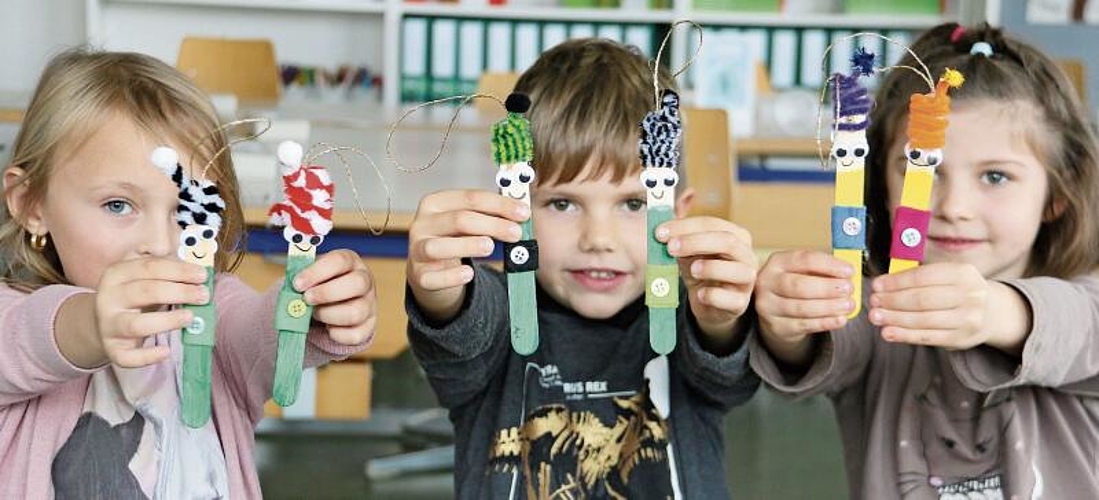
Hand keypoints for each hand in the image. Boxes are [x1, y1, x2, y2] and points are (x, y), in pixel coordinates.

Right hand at [95, 257, 209, 367]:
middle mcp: (109, 298)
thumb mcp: (140, 270)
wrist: (104, 321)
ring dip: (167, 321)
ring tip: (190, 317)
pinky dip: (147, 356)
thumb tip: (173, 250)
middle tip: (204, 295)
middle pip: (146, 292)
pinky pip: (128, 357)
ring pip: (136, 324)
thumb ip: (157, 258)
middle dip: (179, 292)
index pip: (149, 267)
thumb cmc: (134, 293)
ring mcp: (109, 325)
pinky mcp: (113, 349)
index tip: (202, 275)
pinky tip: (166, 352)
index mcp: (117, 273)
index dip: (179, 270)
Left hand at [293, 249, 376, 345]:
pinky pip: (354, 335)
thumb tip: (293, 293)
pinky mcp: (368, 326)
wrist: (329, 304)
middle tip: (306, 299)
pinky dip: (336, 334)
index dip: (317, 272)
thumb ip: (303, 280)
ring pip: (356, 312)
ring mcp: (369, 304)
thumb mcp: (311, 275)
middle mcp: (365, 281)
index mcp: (350, 262)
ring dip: (328, 315)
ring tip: (314, 314)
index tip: (297, 284)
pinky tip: (326, 327)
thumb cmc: (317, 285)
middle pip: (357, 283)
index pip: (340, 261)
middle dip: (326, 293)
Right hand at [407, 189, 529, 321]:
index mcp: (435, 203)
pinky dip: (451, 275)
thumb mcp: (468, 223)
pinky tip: (469, 274)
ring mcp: (416, 250)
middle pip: (459, 220)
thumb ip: (490, 215)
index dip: (499, 204)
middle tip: (516, 233)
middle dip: (492, 225)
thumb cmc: (455, 239)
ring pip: (439, 247)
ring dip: (467, 245)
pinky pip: (433, 277)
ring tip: (490, 248)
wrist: (431, 269)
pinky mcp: (419, 276)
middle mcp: (421, 224)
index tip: (523, 212)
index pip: (470, 198)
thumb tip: (521, 213)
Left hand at [658, 216, 756, 348]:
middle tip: (670, 247)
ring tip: (692, 270)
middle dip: (696, 242)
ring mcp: (747, 281)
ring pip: (739, 270)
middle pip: (727, 241)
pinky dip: (713, 295)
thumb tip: (663, 234)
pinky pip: (731, 299)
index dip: (685, 226)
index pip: (712, 224)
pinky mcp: (740, 303)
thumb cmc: (700, 271)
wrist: (708, 303)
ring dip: (711, 268)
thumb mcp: (689, 254)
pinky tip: (699, 294)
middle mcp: (746, 256)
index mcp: (735, 236)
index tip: (660, 232)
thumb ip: (680, 242)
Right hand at [753, 250, 853, 365]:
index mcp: (778, 262)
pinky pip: (803, 325)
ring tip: (848, 305)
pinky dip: (825, 322)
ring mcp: (769, 305)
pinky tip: (839, 319)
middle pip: (799, 285)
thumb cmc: (797, 284)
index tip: (849, 271)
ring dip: (829, 307)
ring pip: (801, 308)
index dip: (829, 265)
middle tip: (849, 289)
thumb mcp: (805, 270)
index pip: (804, 260)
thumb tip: (848, 274)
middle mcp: (768, 282)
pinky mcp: (776, 325)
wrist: (777, 310)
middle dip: (827, 288)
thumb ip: (824, 270)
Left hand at [869, 262, 993, 349]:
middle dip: (892, 301)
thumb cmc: (957, 291)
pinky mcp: (961, 338)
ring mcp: (968, 319)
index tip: (876, 285)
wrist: (991, 313)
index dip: (896, 282)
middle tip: (874, 302)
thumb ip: (919, 278)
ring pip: (922, 320)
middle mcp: (970, 295)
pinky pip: (927, 337)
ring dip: (894, 319)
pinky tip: (888, 333)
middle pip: (921, 299)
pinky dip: (904, 335)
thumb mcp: (947, 277)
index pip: (922, 277)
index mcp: (963, 273)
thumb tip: (883, 285)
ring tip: (876, 317)